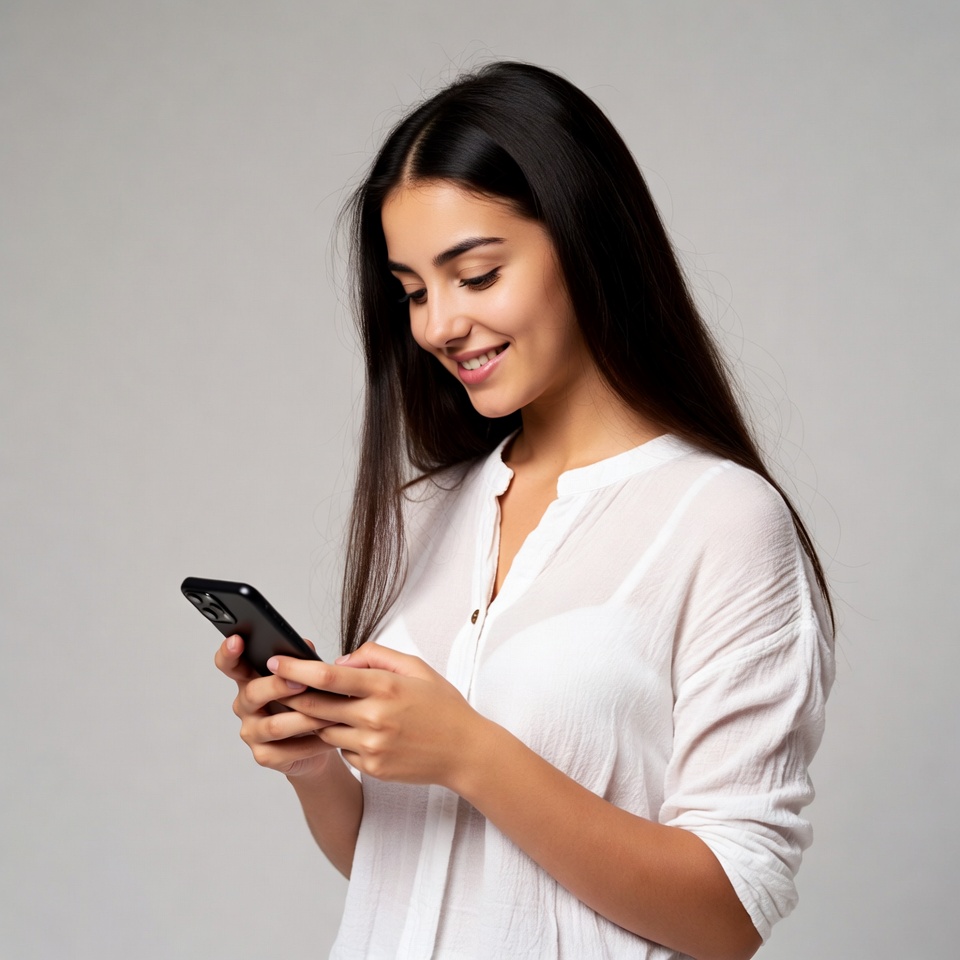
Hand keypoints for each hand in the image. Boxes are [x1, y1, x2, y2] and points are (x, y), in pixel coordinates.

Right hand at [214, 634, 340, 778]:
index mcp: (250, 679)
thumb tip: (304, 645)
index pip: (229, 664)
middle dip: (279, 686)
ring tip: (331, 713)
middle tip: (303, 683)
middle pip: (253, 692)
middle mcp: (245, 705)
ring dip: (306, 718)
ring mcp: (251, 732)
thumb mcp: (306, 677)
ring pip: (274, 725)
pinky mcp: (264, 756)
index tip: (236, 640)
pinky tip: (330, 736)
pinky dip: (312, 743)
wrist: (317, 742)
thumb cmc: (308, 701)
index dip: (228, 652)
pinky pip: (288, 750)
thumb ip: (301, 660)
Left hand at [266, 642, 485, 787]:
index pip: (329, 677)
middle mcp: (375, 717)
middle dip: (291, 696)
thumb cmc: (441, 705)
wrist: (465, 751)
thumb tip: (338, 662)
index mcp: (386, 687)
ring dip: (319, 719)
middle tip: (275, 686)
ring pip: (325, 730)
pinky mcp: (372, 767)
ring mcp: (372, 745)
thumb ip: (375, 657)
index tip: (275, 662)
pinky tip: (361, 731)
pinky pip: (343, 750)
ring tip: (324, 708)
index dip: (296, 670)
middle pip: (316, 706)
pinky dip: (343, 739)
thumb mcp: (416, 668)